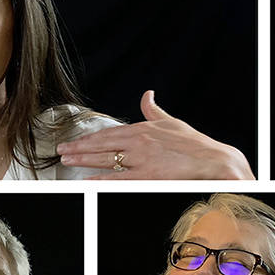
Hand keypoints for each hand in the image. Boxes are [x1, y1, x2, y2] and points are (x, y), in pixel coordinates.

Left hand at [56, 91, 254, 178]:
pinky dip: (101, 179)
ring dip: (84, 161)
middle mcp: (138, 142)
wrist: (213, 160)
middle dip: (79, 148)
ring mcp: (141, 160)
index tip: (74, 141)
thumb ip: (154, 110)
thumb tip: (147, 95)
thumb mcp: (172, 122)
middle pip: (101, 145)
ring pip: (105, 160)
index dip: (88, 138)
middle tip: (61, 151)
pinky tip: (87, 179)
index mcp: (142, 129)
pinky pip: (118, 178)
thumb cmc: (194, 144)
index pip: (108, 132)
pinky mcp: (147, 176)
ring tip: (67, 161)